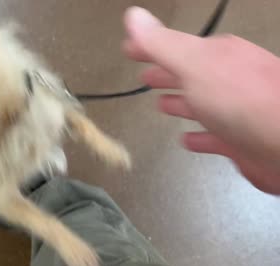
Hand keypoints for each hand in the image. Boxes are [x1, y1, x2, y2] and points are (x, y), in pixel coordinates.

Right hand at [123, 7, 279, 193]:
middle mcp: (227, 80)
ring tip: (161, 104)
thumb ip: (162, 44)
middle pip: (189, 74)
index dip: (149, 48)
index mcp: (216, 57)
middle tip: (145, 74)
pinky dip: (198, 136)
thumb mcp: (194, 63)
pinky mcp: (238, 141)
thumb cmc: (242, 100)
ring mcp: (234, 111)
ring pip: (201, 103)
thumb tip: (135, 17)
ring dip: (180, 102)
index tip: (130, 50)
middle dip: (165, 74)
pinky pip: (212, 136)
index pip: (174, 47)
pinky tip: (187, 140)